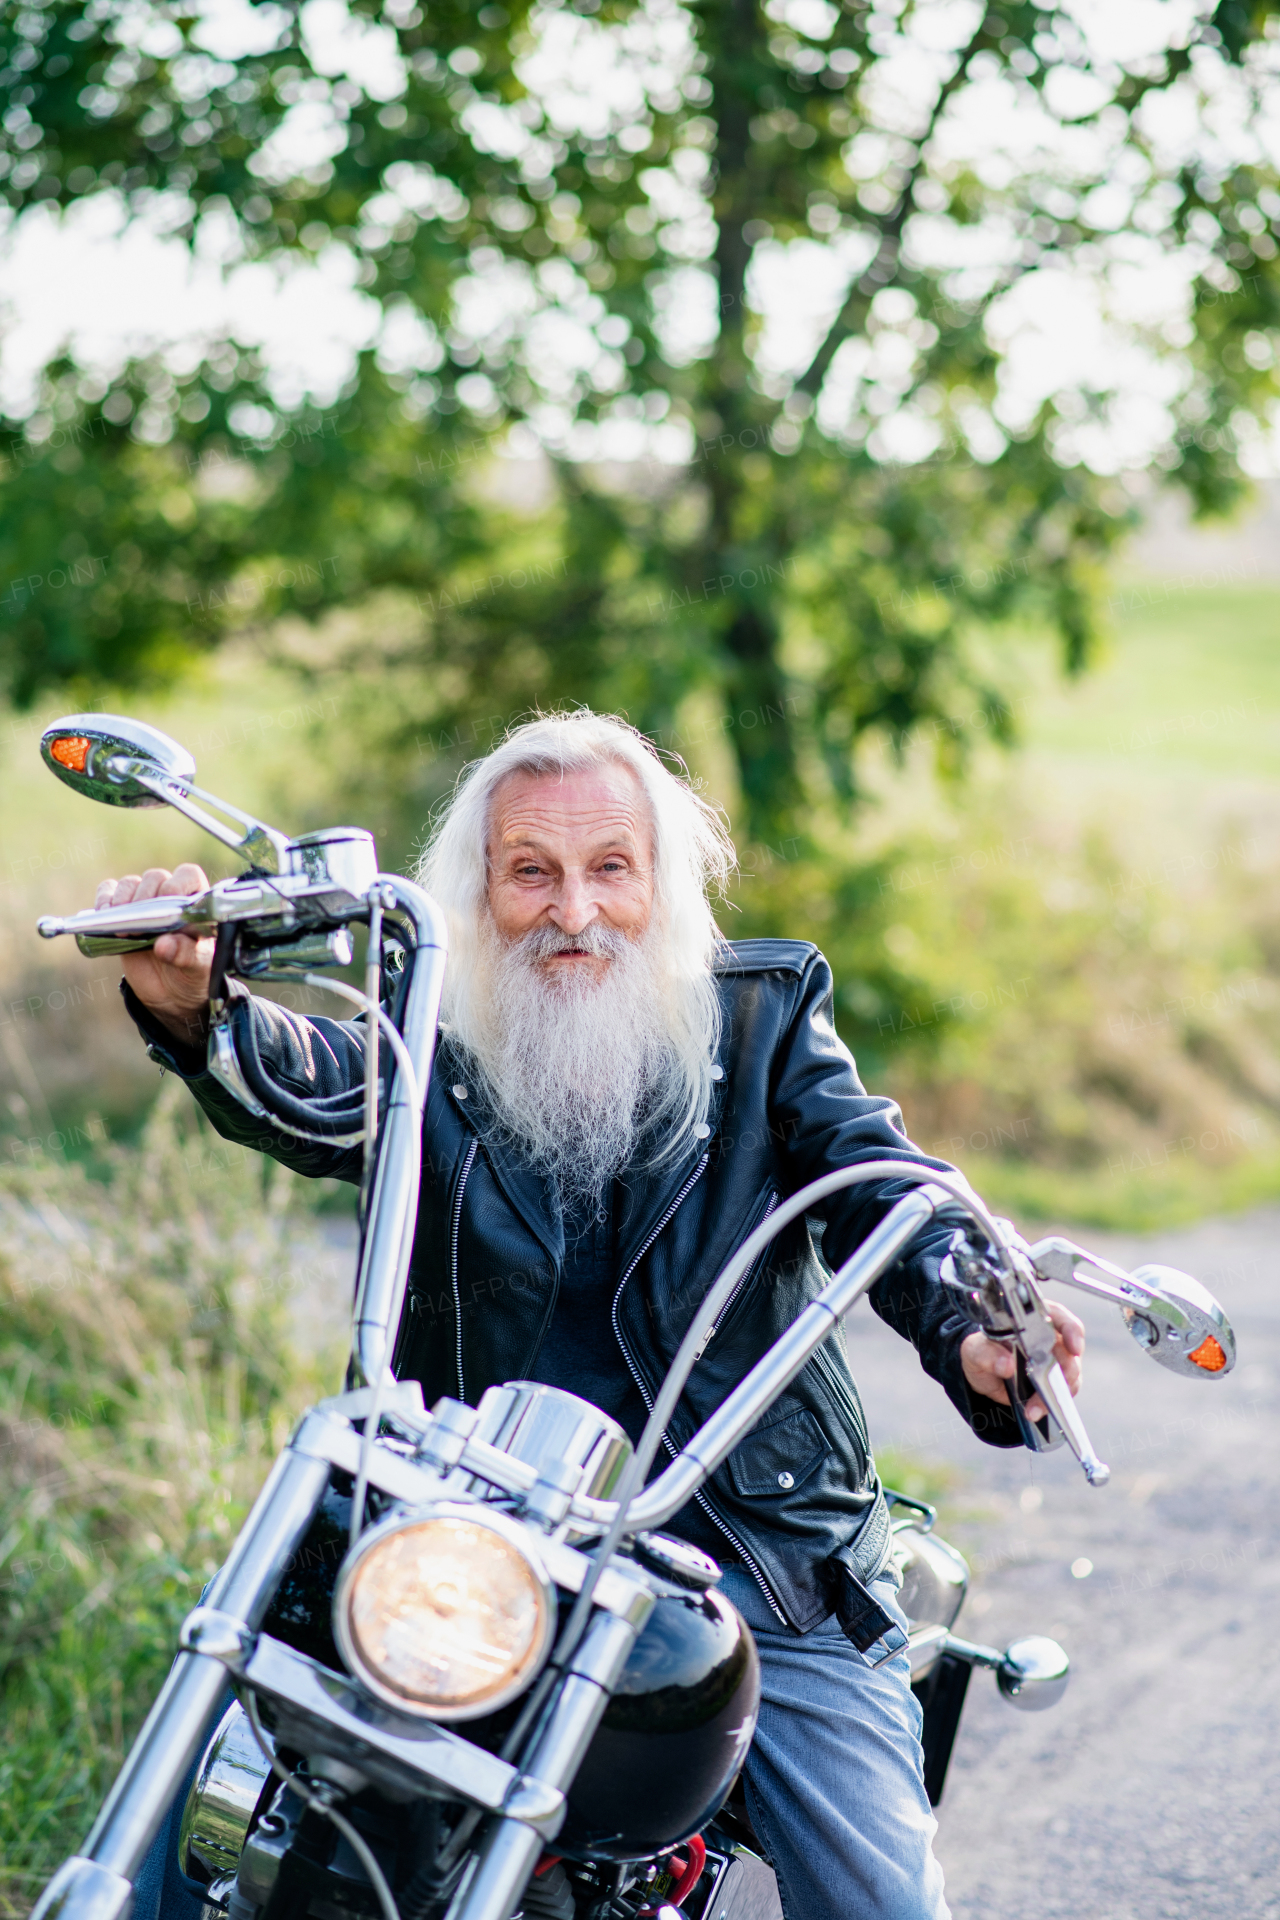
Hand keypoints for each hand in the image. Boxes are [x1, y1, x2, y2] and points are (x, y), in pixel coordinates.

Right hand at [96, 864, 214, 1046]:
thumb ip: (185, 954)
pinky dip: (103, 899)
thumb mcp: (196, 967)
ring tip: (120, 926)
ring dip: (122, 899)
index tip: (166, 900)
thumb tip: (164, 944)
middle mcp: (170, 897)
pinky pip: (108, 893)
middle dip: (145, 897)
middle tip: (140, 924)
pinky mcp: (121, 913)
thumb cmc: (192, 972)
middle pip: (155, 878)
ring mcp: (144, 903)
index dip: (176, 884)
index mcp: (196, 903)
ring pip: (130, 884)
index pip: (188, 876)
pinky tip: (103, 914)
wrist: (172, 993)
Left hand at [960, 1300, 1084, 1423]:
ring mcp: (1054, 1360)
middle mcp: (1048, 1337)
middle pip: (1069, 1351)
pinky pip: (1062, 1392)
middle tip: (1049, 1387)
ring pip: (1070, 1375)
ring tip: (1033, 1407)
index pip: (1059, 1317)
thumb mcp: (975, 1350)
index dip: (1071, 1330)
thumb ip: (987, 1354)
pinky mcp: (1054, 1381)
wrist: (983, 1374)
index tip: (1073, 1347)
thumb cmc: (981, 1352)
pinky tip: (1035, 1410)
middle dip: (1064, 1371)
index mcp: (1031, 1318)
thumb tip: (1006, 1364)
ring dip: (1055, 1392)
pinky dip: (1050, 1403)